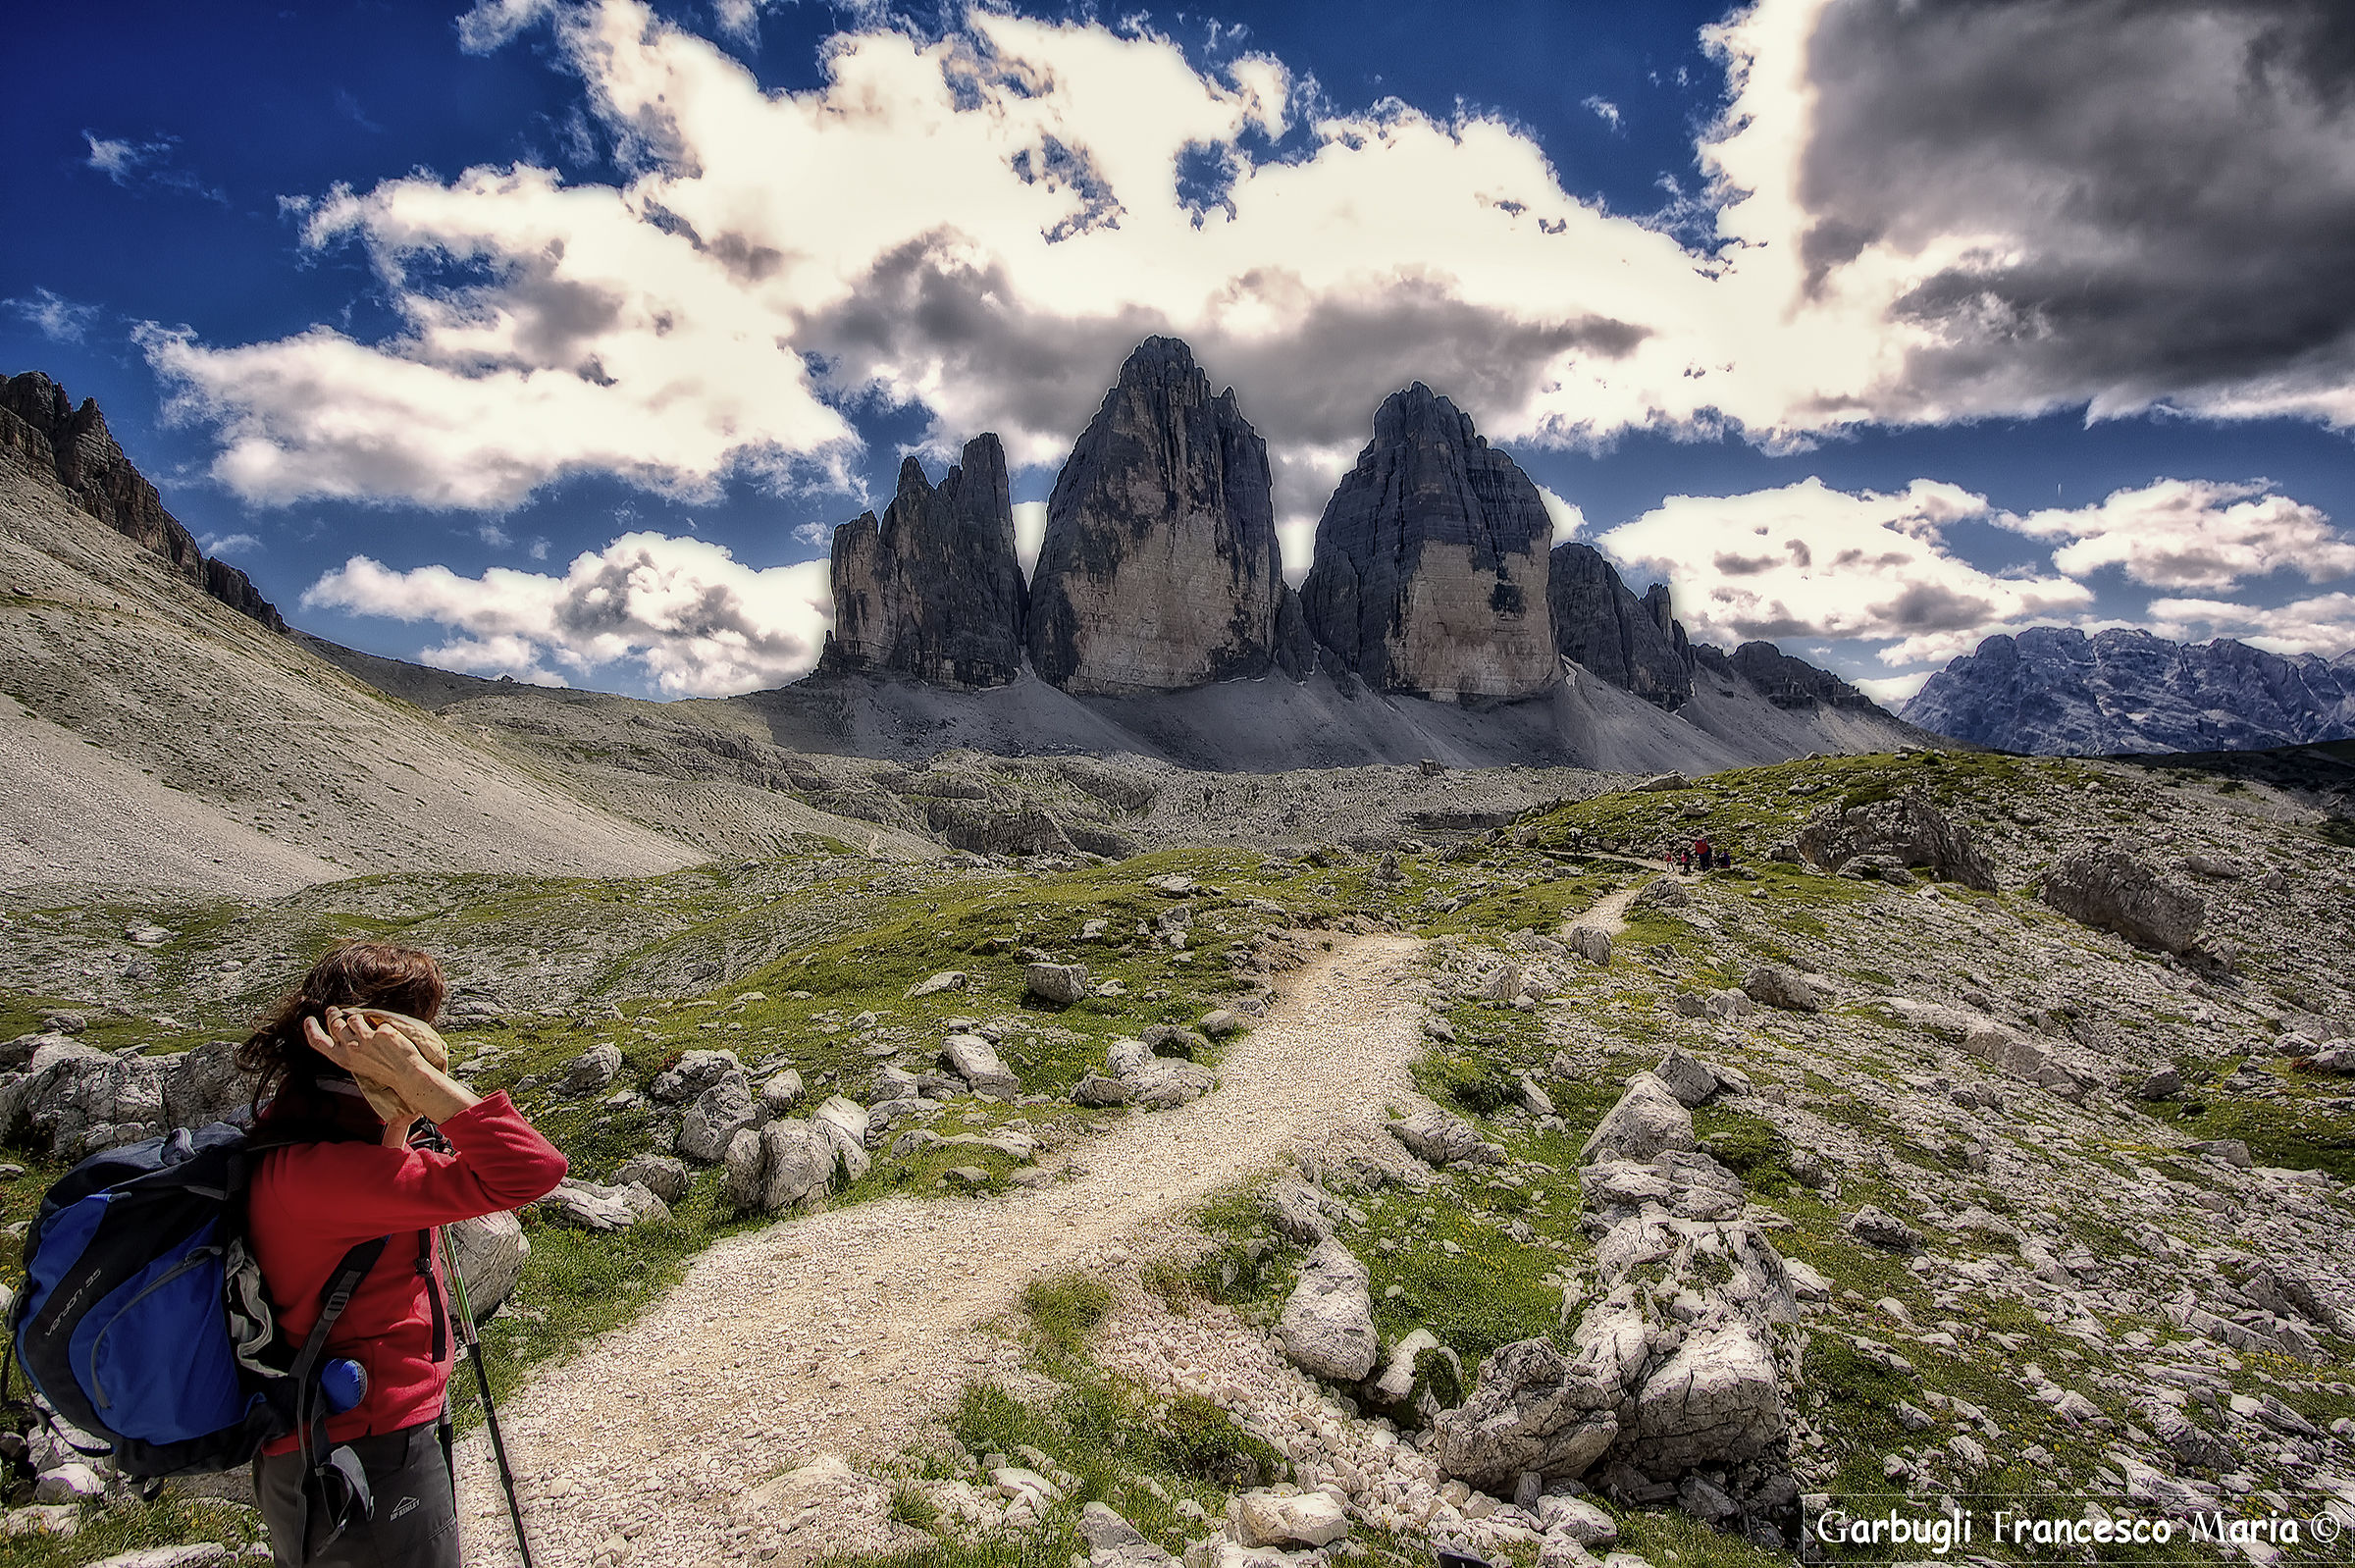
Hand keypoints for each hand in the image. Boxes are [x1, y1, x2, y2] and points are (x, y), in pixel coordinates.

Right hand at [304, 1007, 430, 1091]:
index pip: (317, 1041)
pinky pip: (375, 1020)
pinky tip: (387, 1035)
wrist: (406, 1075)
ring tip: (364, 1025)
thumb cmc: (383, 1070)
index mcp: (342, 1059)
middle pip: (335, 1024)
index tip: (309, 1019)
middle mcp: (351, 1049)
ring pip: (353, 1018)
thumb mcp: (357, 1064)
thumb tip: (338, 1028)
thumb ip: (345, 1048)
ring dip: (357, 1018)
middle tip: (334, 1010)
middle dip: (334, 1014)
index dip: (311, 1029)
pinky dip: (379, 1024)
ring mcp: (366, 1040)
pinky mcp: (381, 1033)